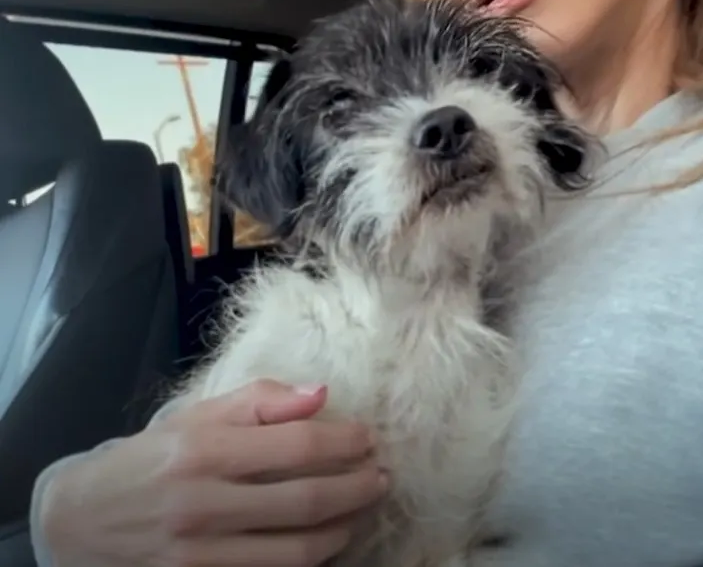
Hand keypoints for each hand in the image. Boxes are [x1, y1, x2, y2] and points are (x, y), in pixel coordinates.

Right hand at [41, 380, 386, 566]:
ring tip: (363, 508)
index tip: (367, 438)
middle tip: (381, 476)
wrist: (79, 521)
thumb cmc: (146, 458)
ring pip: (299, 549)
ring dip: (345, 528)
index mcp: (204, 449)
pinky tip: (327, 538)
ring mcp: (202, 552)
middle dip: (358, 487)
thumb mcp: (194, 415)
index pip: (297, 443)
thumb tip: (321, 393)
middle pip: (307, 500)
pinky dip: (311, 558)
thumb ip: (258, 401)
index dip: (344, 440)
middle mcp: (204, 503)